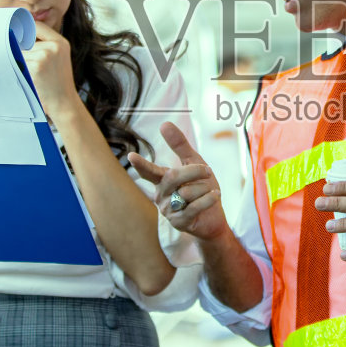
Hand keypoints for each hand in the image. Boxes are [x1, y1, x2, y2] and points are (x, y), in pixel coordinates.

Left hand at [24, 22, 76, 117]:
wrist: (64, 103)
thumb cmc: (57, 82)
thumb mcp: (58, 58)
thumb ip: (43, 45)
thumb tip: (17, 33)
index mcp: (61, 42)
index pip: (36, 26)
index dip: (23, 27)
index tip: (13, 30)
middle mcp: (54, 46)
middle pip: (25, 38)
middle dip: (19, 46)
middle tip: (18, 57)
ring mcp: (45, 56)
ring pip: (20, 51)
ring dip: (18, 60)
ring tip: (28, 72)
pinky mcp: (36, 67)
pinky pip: (18, 61)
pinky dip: (17, 68)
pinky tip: (25, 76)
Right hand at [128, 121, 226, 242]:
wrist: (213, 217)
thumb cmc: (201, 188)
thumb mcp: (194, 163)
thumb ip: (179, 145)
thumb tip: (164, 124)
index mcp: (162, 181)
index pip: (149, 171)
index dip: (141, 164)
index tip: (131, 156)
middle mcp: (161, 195)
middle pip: (173, 177)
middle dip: (193, 171)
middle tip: (207, 170)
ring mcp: (168, 211)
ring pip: (187, 192)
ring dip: (204, 189)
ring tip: (209, 192)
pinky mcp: (179, 223)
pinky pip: (194, 206)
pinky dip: (208, 199)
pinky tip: (214, 196)